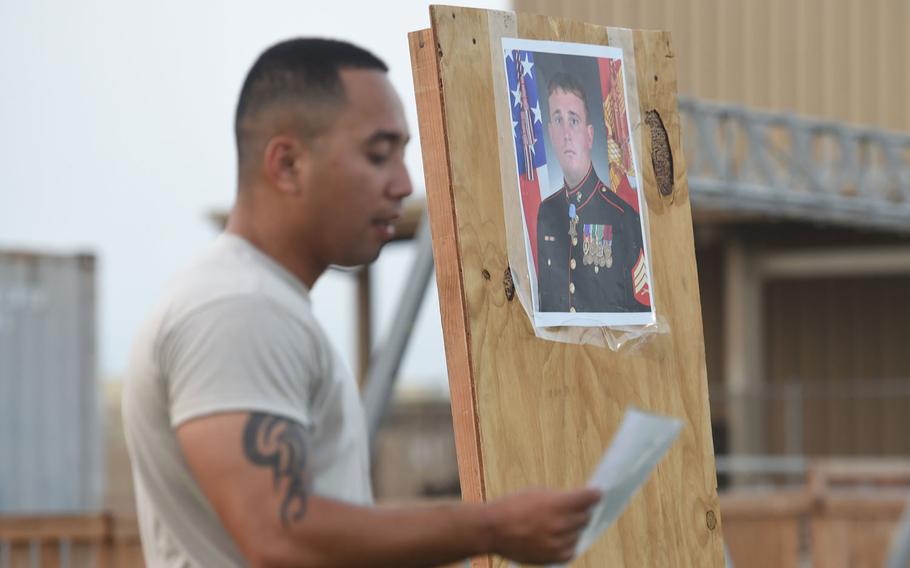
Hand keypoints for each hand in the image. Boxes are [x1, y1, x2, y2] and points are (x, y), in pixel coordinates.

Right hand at [485, 488, 600, 564]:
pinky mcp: (552, 557)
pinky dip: (568, 545)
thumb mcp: (537, 494)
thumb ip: (559, 499)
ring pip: (578, 534)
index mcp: (558, 504)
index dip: (594, 495)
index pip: (589, 498)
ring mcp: (557, 542)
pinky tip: (559, 539)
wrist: (492, 529)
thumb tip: (577, 502)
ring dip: (573, 529)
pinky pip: (570, 551)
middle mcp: (561, 524)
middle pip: (585, 517)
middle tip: (575, 509)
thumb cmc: (512, 506)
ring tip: (559, 525)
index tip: (597, 493)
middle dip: (582, 512)